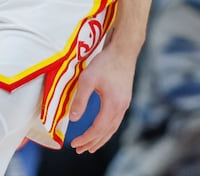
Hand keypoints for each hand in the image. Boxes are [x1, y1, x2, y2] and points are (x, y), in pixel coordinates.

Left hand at [69, 38, 136, 154]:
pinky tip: (101, 129)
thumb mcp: (88, 79)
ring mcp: (125, 104)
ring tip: (90, 146)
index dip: (86, 138)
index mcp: (113, 104)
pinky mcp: (124, 99)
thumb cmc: (105, 62)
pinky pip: (115, 120)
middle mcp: (121, 107)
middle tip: (80, 150)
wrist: (124, 50)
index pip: (98, 129)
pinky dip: (107, 129)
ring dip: (101, 138)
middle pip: (107, 132)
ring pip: (113, 128)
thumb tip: (74, 119)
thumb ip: (80, 100)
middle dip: (93, 143)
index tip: (74, 143)